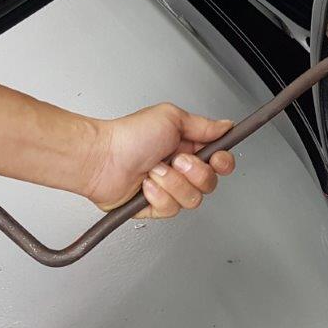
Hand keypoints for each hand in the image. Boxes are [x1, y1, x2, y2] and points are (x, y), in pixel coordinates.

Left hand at [85, 103, 235, 218]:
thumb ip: (204, 125)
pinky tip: (145, 185)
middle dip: (194, 172)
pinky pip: (172, 209)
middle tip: (175, 160)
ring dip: (172, 183)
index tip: (215, 158)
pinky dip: (157, 195)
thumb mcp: (171, 118)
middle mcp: (180, 169)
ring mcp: (169, 189)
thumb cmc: (128, 136)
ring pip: (193, 199)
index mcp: (187, 147)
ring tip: (154, 171)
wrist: (101, 158)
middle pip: (210, 183)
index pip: (220, 161)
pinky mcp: (156, 207)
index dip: (223, 163)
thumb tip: (226, 126)